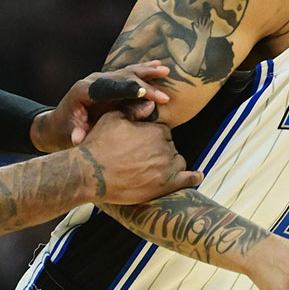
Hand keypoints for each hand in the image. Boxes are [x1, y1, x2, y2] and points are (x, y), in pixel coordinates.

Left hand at [31, 61, 172, 152]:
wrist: (58, 123)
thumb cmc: (64, 131)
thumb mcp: (68, 135)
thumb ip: (76, 135)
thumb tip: (79, 138)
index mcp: (83, 91)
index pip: (108, 87)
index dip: (126, 89)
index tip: (143, 93)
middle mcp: (94, 81)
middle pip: (121, 78)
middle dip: (143, 86)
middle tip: (163, 96)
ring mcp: (103, 79)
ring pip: (127, 72)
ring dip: (147, 72)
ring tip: (165, 70)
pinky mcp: (110, 82)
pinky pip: (129, 74)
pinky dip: (144, 71)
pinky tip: (158, 65)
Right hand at [79, 110, 201, 204]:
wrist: (91, 173)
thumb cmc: (99, 145)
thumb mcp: (112, 119)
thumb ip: (134, 110)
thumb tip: (152, 103)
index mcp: (155, 130)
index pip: (163, 131)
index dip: (152, 136)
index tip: (141, 143)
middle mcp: (165, 148)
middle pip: (170, 146)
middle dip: (160, 150)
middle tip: (142, 157)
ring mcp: (167, 168)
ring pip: (178, 161)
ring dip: (171, 163)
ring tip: (156, 168)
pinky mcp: (166, 186)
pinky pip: (188, 180)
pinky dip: (194, 177)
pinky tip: (197, 176)